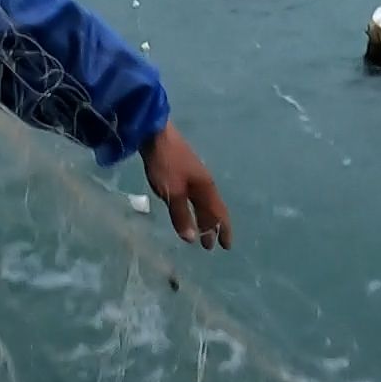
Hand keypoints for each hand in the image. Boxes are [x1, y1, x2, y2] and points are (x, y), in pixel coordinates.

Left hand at [142, 123, 231, 249]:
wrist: (154, 134)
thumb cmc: (166, 164)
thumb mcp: (172, 192)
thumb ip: (181, 215)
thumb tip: (192, 239)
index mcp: (205, 188)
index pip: (219, 213)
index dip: (223, 230)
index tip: (226, 247)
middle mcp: (203, 183)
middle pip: (211, 209)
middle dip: (211, 228)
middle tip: (208, 246)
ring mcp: (193, 176)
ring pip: (201, 203)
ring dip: (202, 219)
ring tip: (198, 232)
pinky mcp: (182, 172)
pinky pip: (193, 196)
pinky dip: (193, 208)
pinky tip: (186, 210)